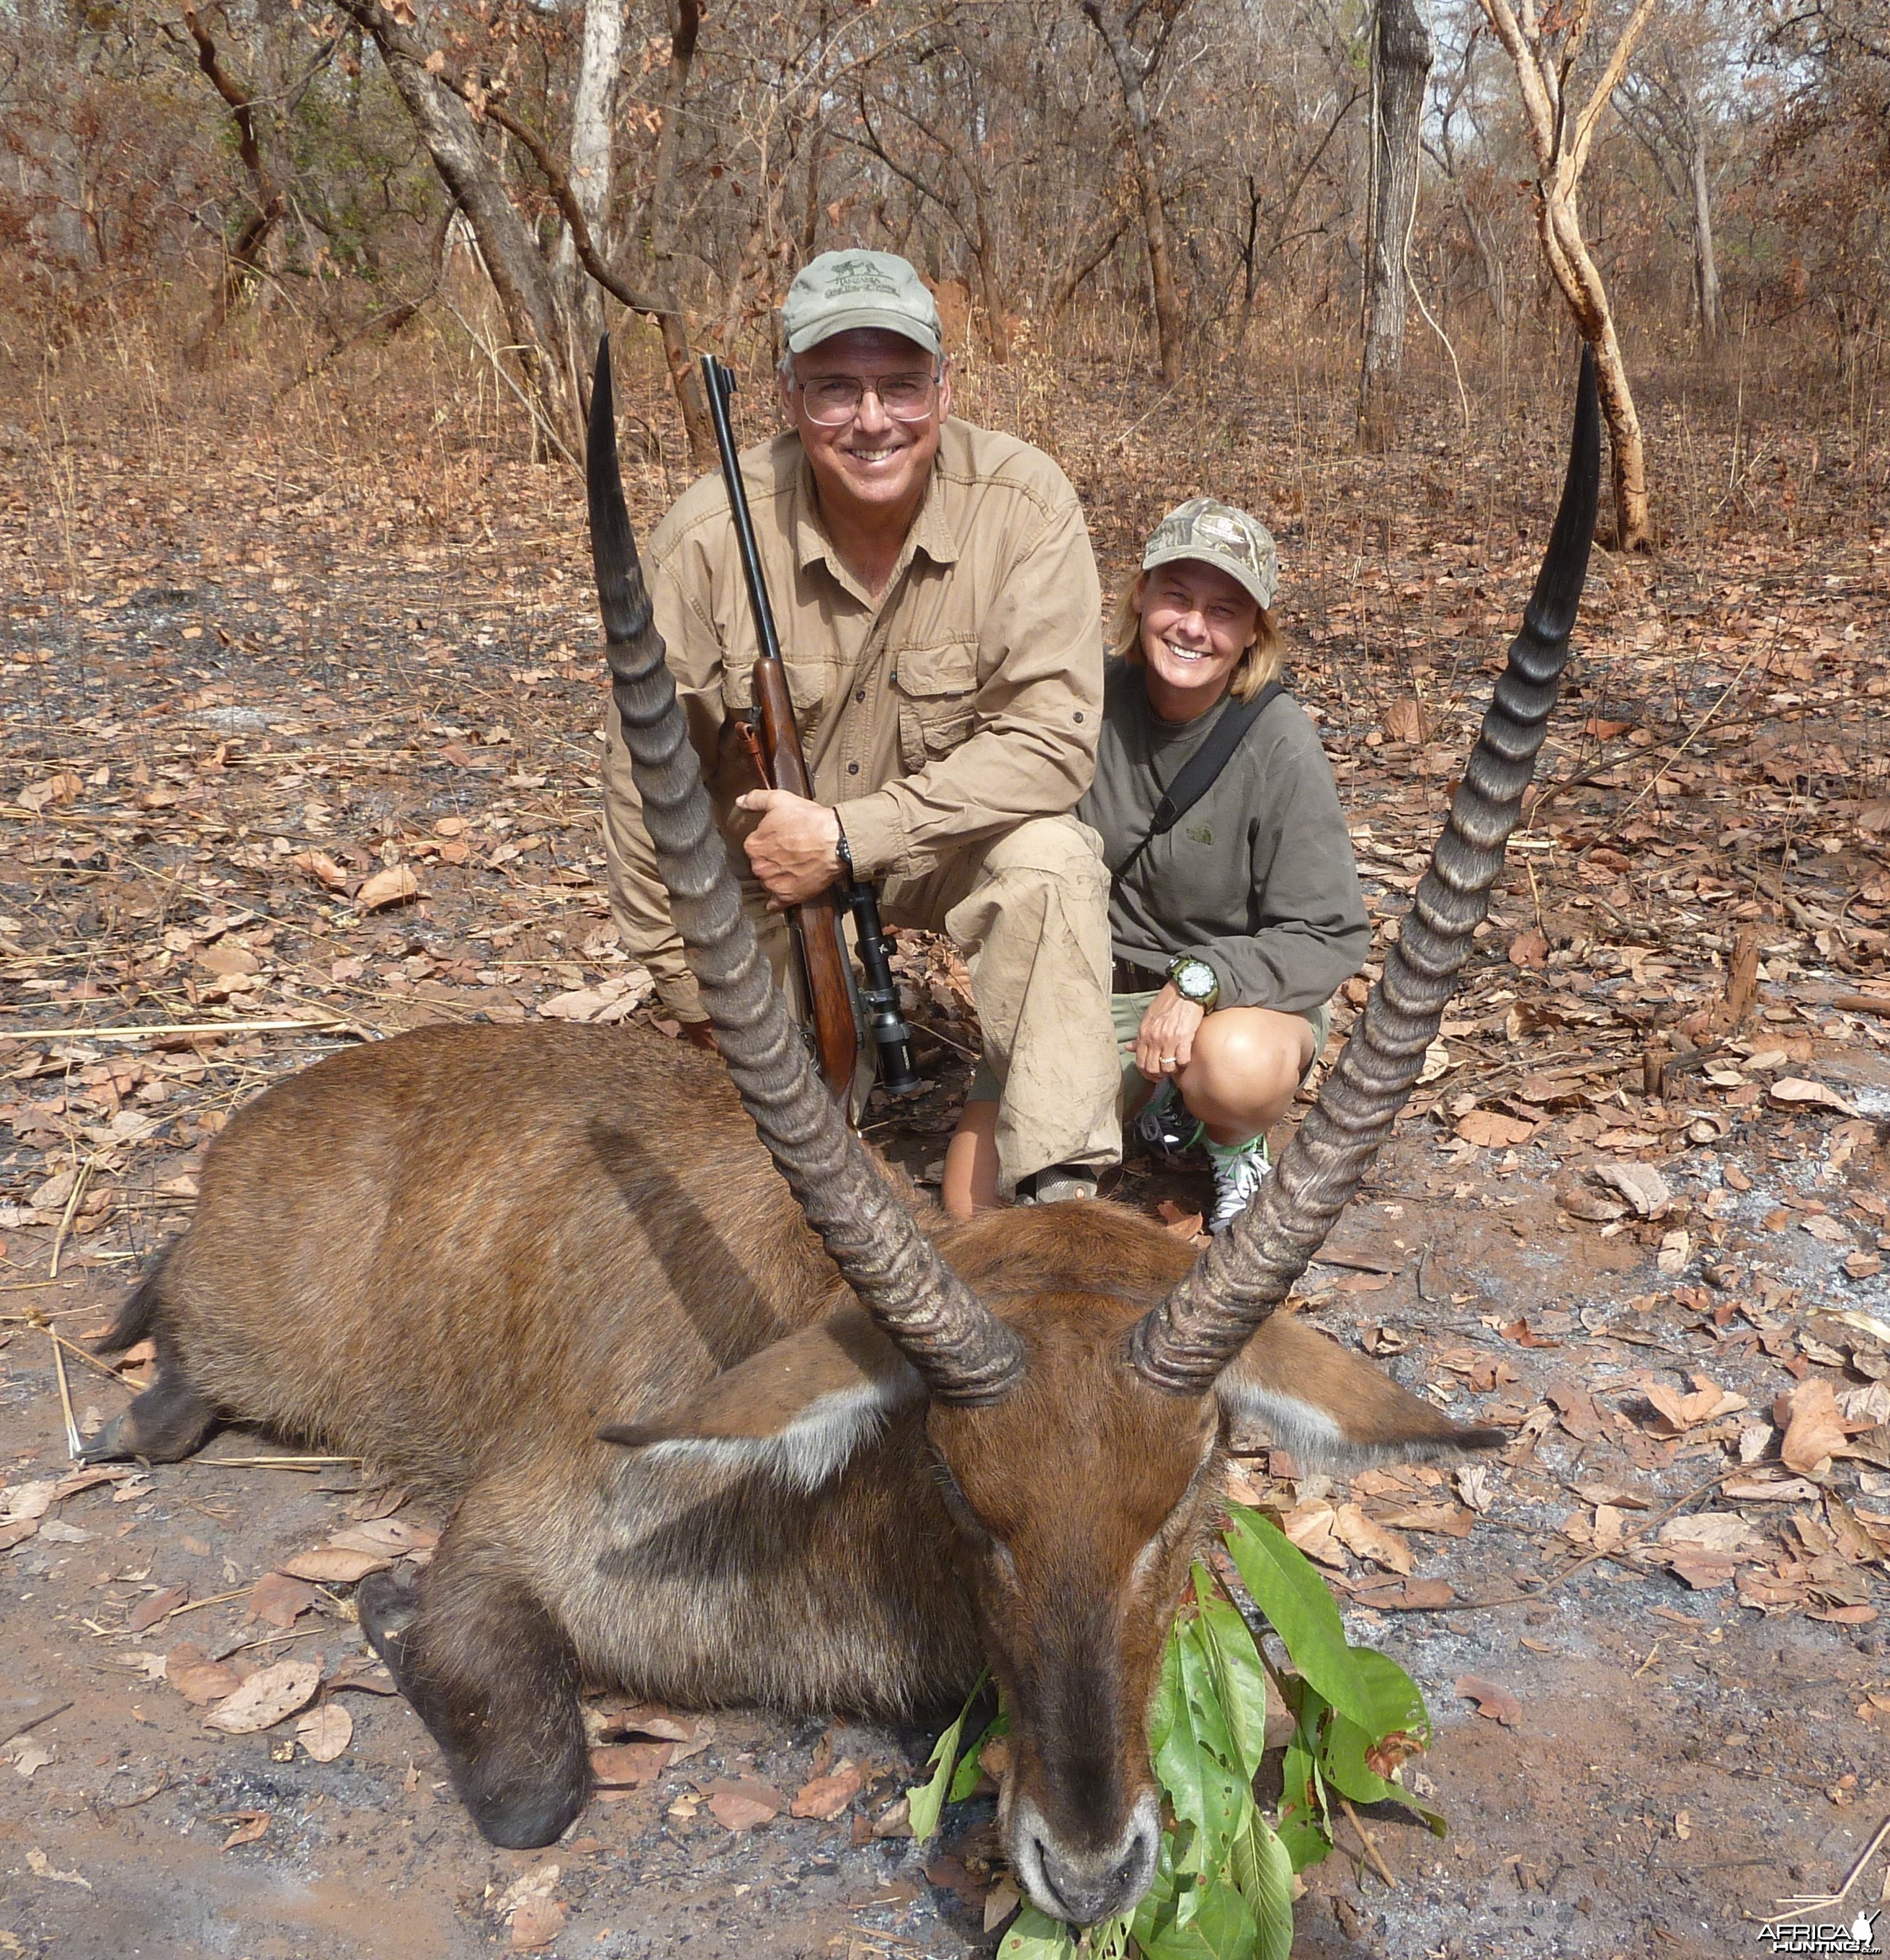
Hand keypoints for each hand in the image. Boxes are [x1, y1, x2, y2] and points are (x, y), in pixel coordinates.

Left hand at [735, 789, 841, 906]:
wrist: (836, 842)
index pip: (753, 845)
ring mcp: (773, 883)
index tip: (779, 838)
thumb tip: (740, 801)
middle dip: (771, 859)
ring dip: (776, 877)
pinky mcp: (788, 897)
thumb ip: (755, 799)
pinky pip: (775, 903)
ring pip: (767, 881)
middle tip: (789, 852)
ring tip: (793, 867)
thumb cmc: (810, 821)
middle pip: (760, 864)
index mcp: (753, 845)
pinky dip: (776, 900)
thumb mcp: (780, 800)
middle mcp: (759, 867)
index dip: (767, 840)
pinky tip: (783, 893)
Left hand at [1134, 984, 1206, 1081]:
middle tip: (1165, 1074)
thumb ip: (1140, 1036)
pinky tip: (1185, 1058)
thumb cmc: (1168, 1002)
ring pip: (1167, 1068)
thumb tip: (1128, 1047)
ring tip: (1175, 1066)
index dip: (1146, 1073)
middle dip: (1159, 1075)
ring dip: (1172, 1070)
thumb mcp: (1148, 1018)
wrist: (1185, 990)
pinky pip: (1182, 1060)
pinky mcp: (1184, 1038)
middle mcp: (1154, 1038)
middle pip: (1152, 1068)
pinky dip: (1184, 1063)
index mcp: (1144, 1034)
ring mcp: (1169, 1039)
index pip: (1140, 1062)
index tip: (1153, 1074)